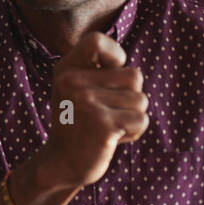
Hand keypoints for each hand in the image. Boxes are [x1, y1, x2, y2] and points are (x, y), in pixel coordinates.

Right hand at [42, 32, 147, 190]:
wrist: (62, 163)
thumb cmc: (79, 122)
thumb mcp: (78, 89)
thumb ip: (99, 71)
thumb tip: (131, 71)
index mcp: (66, 70)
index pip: (96, 41)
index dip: (115, 55)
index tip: (110, 72)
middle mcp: (72, 83)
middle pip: (133, 76)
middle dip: (130, 97)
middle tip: (105, 113)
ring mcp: (86, 103)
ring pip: (140, 100)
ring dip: (132, 117)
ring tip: (108, 126)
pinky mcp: (103, 125)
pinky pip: (141, 120)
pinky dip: (133, 132)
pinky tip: (111, 139)